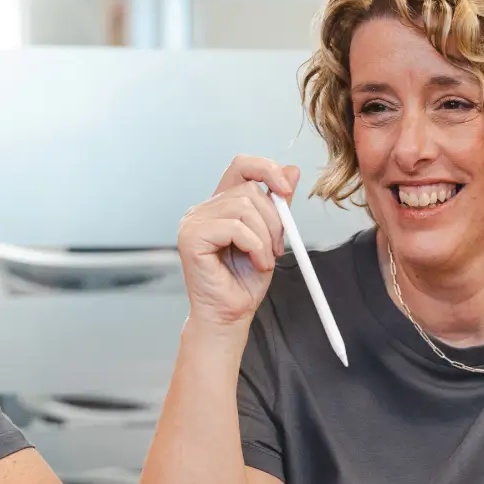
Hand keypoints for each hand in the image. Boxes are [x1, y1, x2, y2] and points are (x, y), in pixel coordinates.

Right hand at [178, 156, 299, 327]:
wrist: (230, 316)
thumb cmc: (245, 282)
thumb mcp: (271, 237)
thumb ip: (278, 206)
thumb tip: (292, 171)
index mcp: (220, 205)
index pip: (241, 167)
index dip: (266, 169)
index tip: (286, 189)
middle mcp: (203, 209)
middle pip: (249, 190)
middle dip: (274, 220)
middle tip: (277, 248)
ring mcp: (193, 222)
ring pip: (244, 208)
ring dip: (265, 237)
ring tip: (265, 259)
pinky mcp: (191, 237)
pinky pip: (235, 227)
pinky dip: (255, 246)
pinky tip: (256, 263)